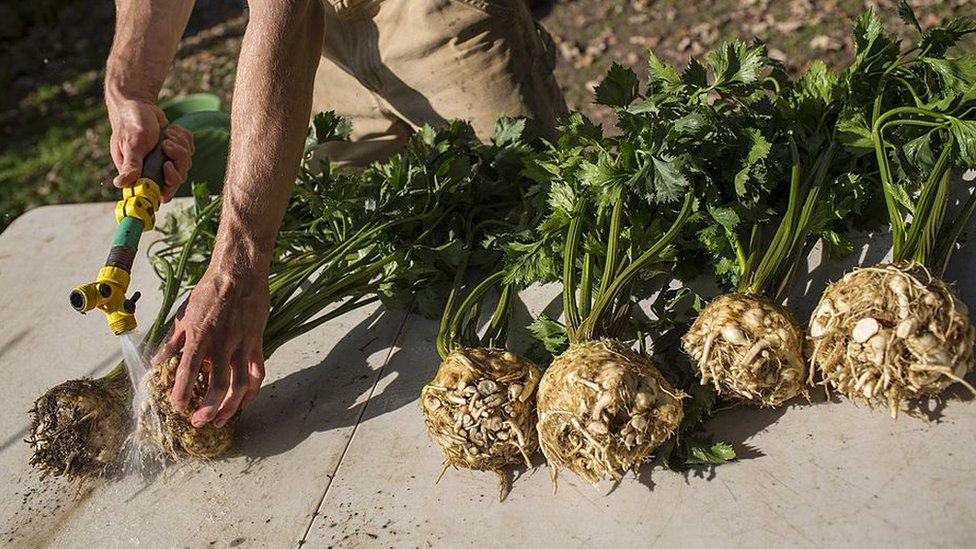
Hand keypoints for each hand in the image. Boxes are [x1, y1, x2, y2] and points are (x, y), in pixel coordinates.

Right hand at [107, 97, 193, 201]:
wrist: (138, 105)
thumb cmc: (130, 123)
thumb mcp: (132, 144)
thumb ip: (131, 165)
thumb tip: (120, 184)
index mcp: (140, 174)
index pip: (159, 194)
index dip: (168, 184)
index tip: (167, 165)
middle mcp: (153, 171)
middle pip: (178, 178)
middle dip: (177, 159)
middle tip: (166, 144)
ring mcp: (166, 161)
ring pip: (186, 164)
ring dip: (180, 146)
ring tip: (167, 134)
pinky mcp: (176, 151)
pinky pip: (190, 150)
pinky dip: (184, 138)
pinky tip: (171, 130)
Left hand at [152, 267, 268, 427]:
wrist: (239, 274)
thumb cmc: (208, 292)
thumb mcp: (182, 315)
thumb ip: (171, 342)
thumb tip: (156, 362)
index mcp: (199, 336)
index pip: (188, 371)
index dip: (182, 393)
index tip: (177, 406)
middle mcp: (221, 344)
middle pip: (217, 386)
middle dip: (208, 410)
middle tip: (198, 421)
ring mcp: (242, 345)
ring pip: (240, 385)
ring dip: (230, 408)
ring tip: (220, 420)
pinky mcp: (256, 343)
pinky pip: (257, 373)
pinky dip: (252, 392)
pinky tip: (244, 403)